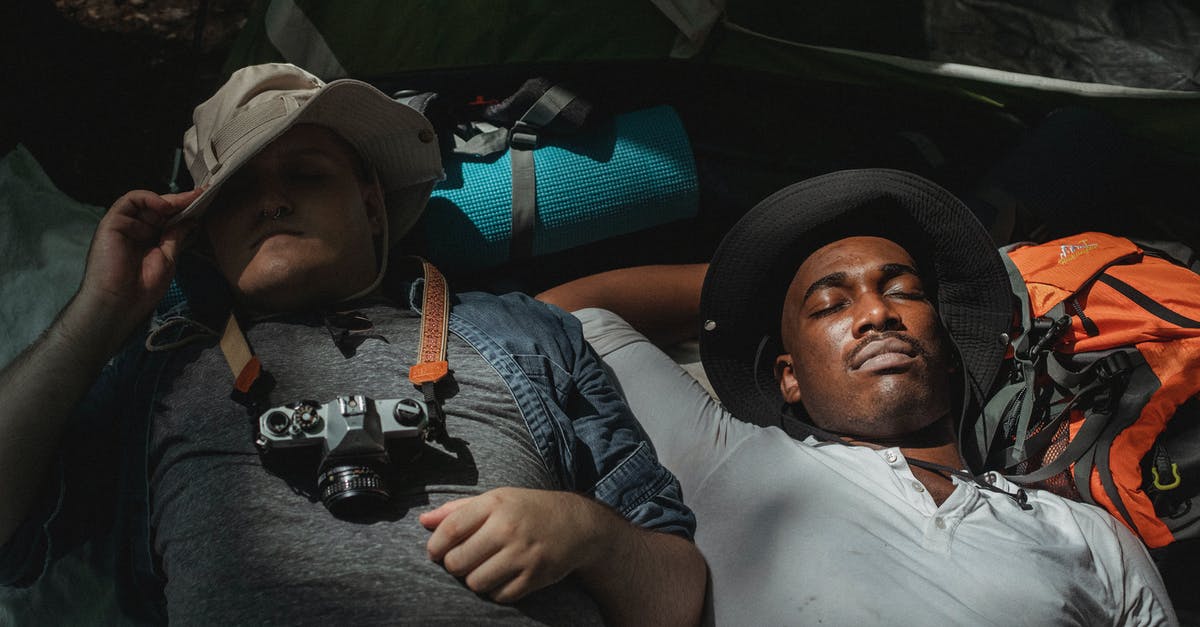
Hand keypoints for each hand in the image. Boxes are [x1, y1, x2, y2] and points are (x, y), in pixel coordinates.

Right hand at [75, 188, 200, 332]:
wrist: (121, 302)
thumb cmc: (143, 286)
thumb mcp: (168, 257)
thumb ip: (176, 236)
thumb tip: (191, 219)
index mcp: (149, 239)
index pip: (167, 218)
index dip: (184, 210)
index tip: (203, 201)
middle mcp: (136, 230)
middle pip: (157, 208)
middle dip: (180, 201)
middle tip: (200, 195)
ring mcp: (123, 225)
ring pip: (144, 202)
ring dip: (167, 200)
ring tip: (185, 202)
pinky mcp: (112, 222)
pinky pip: (128, 201)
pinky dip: (147, 198)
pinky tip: (164, 206)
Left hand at [419, 487, 607, 603]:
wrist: (577, 524)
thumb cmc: (528, 510)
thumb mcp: (496, 499)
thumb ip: (458, 510)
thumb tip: (422, 521)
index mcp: (495, 504)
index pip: (451, 528)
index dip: (435, 545)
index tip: (435, 552)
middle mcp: (508, 528)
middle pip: (458, 561)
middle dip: (454, 565)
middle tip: (463, 561)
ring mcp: (523, 554)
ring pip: (476, 582)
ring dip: (474, 580)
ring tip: (483, 569)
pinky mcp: (535, 576)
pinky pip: (499, 595)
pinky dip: (495, 591)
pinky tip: (501, 577)